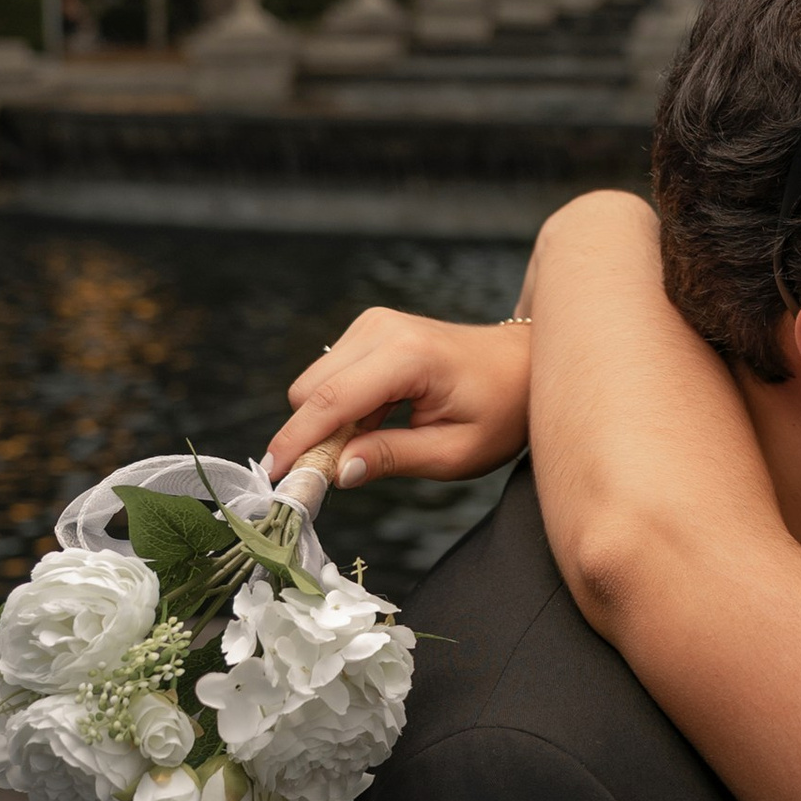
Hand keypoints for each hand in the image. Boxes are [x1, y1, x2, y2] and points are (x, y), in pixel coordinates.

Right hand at [266, 307, 532, 489]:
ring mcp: (374, 323)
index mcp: (408, 356)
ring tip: (377, 444)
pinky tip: (379, 422)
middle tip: (342, 473)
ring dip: (330, 422)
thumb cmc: (502, 410)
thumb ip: (394, 458)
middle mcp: (382, 328)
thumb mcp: (455, 452)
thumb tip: (339, 471)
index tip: (275, 476)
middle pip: (310, 390)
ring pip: (315, 383)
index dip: (297, 441)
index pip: (331, 400)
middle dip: (314, 435)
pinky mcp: (370, 328)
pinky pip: (332, 375)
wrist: (525, 366)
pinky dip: (343, 407)